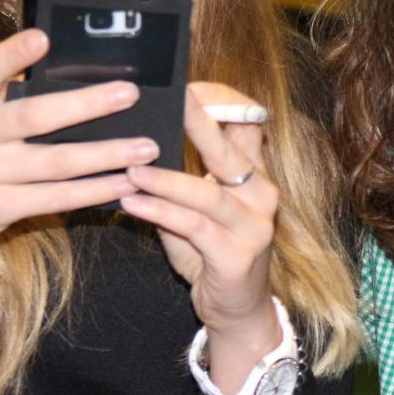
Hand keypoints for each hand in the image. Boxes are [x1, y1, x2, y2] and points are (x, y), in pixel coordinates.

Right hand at [0, 29, 152, 286]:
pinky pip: (56, 199)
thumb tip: (61, 69)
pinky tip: (122, 183)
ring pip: (57, 163)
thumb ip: (0, 96)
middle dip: (87, 105)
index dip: (13, 53)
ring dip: (107, 155)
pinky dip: (93, 191)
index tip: (43, 38)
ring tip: (145, 147)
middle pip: (35, 117)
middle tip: (129, 93)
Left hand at [121, 82, 279, 392]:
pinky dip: (160, 212)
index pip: (248, 123)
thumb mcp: (200, 209)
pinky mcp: (237, 255)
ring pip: (206, 193)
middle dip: (199, 120)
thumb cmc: (211, 251)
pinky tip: (133, 204)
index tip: (190, 85)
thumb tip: (139, 143)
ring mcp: (253, 225)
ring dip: (165, 179)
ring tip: (132, 168)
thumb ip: (182, 177)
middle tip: (172, 99)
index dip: (222, 100)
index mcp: (254, 174)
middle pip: (229, 148)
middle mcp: (261, 193)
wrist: (237, 310)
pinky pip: (193, 227)